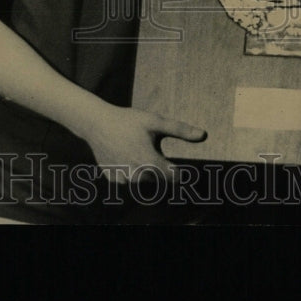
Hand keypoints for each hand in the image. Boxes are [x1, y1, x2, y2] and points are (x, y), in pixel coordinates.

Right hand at [86, 104, 206, 183]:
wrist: (96, 123)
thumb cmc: (129, 120)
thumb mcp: (155, 121)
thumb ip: (181, 130)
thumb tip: (204, 135)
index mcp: (150, 162)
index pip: (175, 178)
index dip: (178, 170)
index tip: (174, 161)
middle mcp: (137, 175)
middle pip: (158, 179)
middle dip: (157, 166)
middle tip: (146, 147)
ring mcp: (123, 179)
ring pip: (143, 180)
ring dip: (144, 169)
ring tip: (134, 149)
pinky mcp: (113, 179)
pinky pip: (128, 179)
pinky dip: (129, 170)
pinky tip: (123, 154)